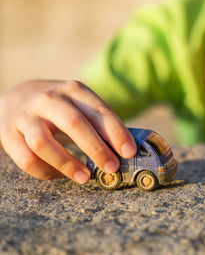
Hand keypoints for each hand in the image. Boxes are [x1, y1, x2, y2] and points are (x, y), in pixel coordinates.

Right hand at [0, 80, 135, 183]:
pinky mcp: (8, 134)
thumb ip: (99, 122)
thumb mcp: (80, 103)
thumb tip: (124, 150)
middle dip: (96, 148)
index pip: (99, 110)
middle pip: (74, 124)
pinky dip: (46, 171)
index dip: (116, 132)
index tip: (129, 152)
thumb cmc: (60, 106)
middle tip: (112, 168)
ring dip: (68, 164)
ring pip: (44, 143)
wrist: (16, 96)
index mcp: (73, 90)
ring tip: (86, 177)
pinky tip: (60, 176)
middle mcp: (49, 99)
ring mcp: (26, 116)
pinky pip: (27, 159)